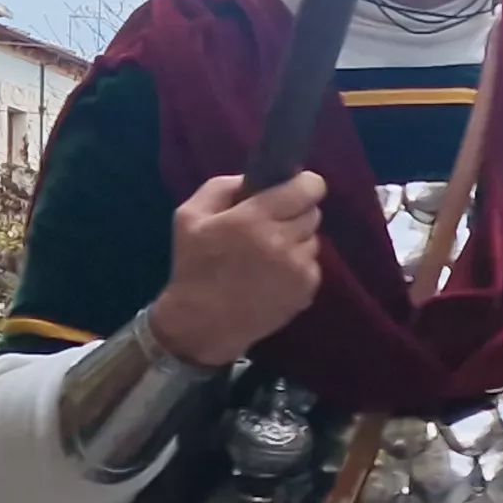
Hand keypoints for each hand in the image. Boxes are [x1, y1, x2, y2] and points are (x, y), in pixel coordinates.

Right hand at [151, 170, 330, 368]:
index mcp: (254, 218)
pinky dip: (298, 267)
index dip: (305, 184)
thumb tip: (252, 179)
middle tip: (272, 225)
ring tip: (269, 255)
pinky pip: (312, 265)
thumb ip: (221, 188)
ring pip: (313, 239)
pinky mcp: (307, 290)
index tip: (295, 188)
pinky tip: (273, 277)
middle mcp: (282, 241)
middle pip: (313, 212)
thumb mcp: (189, 217)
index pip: (307, 187)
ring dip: (297, 241)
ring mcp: (298, 268)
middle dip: (296, 213)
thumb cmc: (193, 267)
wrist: (203, 324)